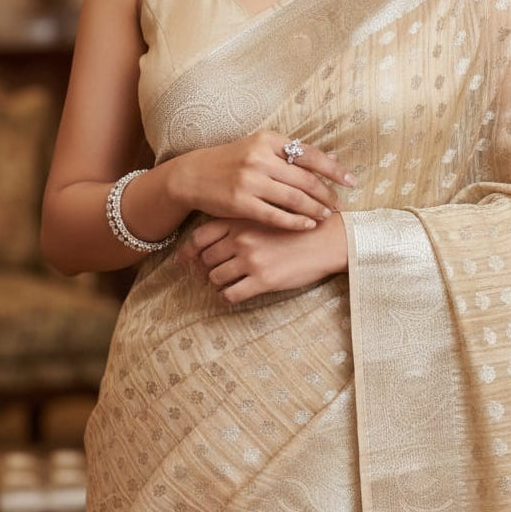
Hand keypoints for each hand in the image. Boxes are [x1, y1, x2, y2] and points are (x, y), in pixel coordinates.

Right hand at [172, 131, 354, 231]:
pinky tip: (307, 225)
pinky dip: (295, 222)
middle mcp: (260, 158)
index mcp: (268, 140)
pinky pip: (276, 215)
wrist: (192, 176)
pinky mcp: (241, 203)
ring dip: (315, 208)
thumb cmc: (230, 162)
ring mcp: (250, 180)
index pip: (309, 154)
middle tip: (340, 204)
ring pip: (294, 198)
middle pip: (305, 178)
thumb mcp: (257, 147)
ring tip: (327, 215)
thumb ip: (288, 153)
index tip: (351, 181)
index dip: (333, 169)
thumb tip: (329, 160)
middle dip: (327, 194)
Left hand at [177, 213, 348, 304]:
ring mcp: (251, 260)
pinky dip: (229, 296)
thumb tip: (218, 237)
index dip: (188, 251)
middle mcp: (241, 238)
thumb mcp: (267, 214)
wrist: (327, 239)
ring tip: (230, 281)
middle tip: (214, 272)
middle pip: (206, 259)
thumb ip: (242, 222)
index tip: (183, 260)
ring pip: (216, 277)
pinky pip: (231, 294)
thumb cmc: (299, 225)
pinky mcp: (262, 280)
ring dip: (219, 282)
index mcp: (240, 220)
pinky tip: (237, 293)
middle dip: (207, 268)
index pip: (200, 236)